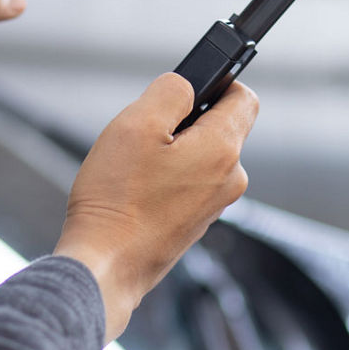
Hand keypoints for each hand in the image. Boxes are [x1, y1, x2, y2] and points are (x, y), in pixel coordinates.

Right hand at [53, 74, 257, 340]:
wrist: (104, 266)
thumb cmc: (117, 200)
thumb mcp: (137, 124)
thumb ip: (171, 91)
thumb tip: (187, 83)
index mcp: (223, 149)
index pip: (244, 98)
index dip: (219, 83)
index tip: (188, 89)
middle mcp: (229, 179)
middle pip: (220, 126)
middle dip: (186, 119)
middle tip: (146, 133)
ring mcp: (214, 205)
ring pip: (201, 155)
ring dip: (173, 150)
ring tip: (136, 166)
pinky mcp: (195, 223)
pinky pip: (188, 183)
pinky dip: (167, 177)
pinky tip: (136, 189)